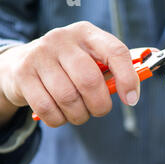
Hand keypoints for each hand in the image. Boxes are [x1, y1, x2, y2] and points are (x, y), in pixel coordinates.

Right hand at [0, 21, 139, 127]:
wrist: (23, 64)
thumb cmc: (69, 66)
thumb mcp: (90, 60)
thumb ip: (112, 72)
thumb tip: (133, 94)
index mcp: (87, 34)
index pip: (115, 52)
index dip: (128, 78)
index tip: (131, 99)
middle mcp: (62, 40)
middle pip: (89, 80)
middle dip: (100, 104)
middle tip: (100, 110)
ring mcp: (40, 55)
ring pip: (68, 98)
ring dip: (79, 115)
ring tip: (79, 113)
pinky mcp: (23, 74)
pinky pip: (47, 109)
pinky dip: (59, 119)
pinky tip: (61, 114)